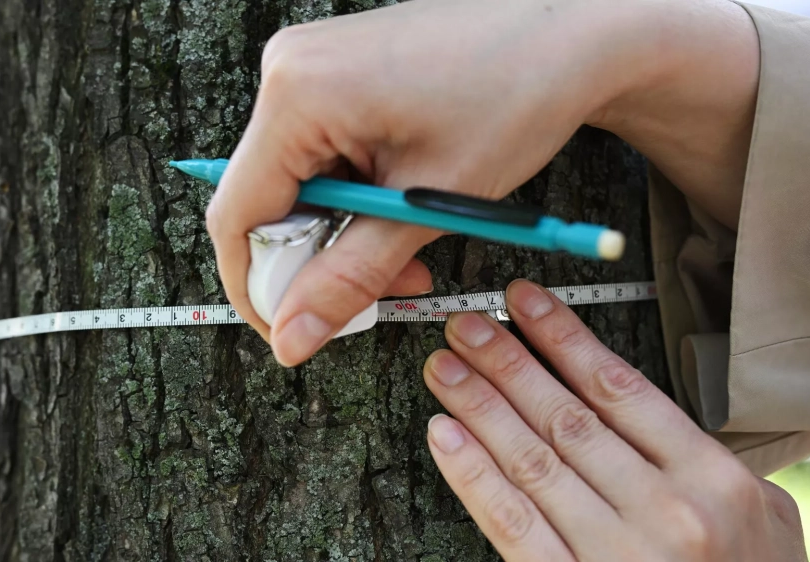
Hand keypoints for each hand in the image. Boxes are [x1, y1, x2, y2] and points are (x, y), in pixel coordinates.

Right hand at [206, 0, 759, 365]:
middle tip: (382, 289)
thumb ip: (351, 278)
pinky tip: (402, 207)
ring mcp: (310, 66)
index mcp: (298, 94)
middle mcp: (289, 70)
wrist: (572, 33)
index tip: (293, 332)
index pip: (238, 216)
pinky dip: (356, 197)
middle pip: (266, 201)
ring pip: (298, 184)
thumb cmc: (516, 95)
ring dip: (345, 233)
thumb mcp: (428, 205)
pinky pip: (320, 154)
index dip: (259, 290)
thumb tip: (294, 336)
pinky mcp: (335, 72)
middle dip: (319, 261)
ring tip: (409, 248)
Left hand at [423, 280, 806, 560]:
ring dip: (480, 406)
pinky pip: (514, 525)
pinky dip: (474, 477)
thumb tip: (636, 408)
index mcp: (711, 479)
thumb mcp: (765, 518)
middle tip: (466, 326)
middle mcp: (665, 511)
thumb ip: (704, 460)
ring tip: (446, 367)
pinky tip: (446, 437)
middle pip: (565, 416)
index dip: (562, 338)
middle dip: (507, 362)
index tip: (524, 304)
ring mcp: (617, 554)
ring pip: (532, 461)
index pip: (618, 388)